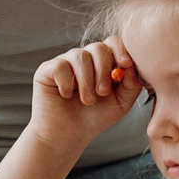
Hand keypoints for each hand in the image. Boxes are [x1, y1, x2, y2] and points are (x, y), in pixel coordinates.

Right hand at [29, 39, 141, 156]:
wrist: (69, 136)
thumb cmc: (96, 118)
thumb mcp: (122, 102)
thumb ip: (132, 82)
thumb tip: (132, 64)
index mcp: (103, 62)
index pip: (113, 43)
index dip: (121, 50)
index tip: (126, 64)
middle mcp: (84, 58)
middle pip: (98, 47)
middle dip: (104, 70)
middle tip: (103, 92)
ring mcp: (65, 62)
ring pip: (80, 56)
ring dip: (87, 81)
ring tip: (87, 101)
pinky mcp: (46, 70)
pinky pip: (60, 66)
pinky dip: (67, 83)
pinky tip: (66, 96)